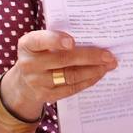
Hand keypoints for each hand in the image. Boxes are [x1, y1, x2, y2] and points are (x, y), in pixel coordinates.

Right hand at [1, 30, 116, 120]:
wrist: (23, 82)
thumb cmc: (40, 54)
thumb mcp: (41, 43)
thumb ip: (58, 38)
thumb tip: (95, 37)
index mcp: (28, 45)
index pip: (40, 41)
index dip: (56, 40)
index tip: (72, 41)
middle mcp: (29, 64)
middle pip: (63, 60)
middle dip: (90, 57)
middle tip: (109, 55)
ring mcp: (36, 82)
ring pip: (70, 76)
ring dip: (93, 70)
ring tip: (109, 64)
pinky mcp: (46, 95)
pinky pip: (71, 88)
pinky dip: (88, 80)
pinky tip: (99, 74)